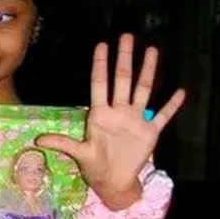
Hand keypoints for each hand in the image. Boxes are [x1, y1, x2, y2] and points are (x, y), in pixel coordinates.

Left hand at [36, 33, 184, 209]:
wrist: (114, 182)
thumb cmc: (95, 165)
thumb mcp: (79, 153)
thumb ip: (63, 143)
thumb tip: (38, 140)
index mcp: (100, 114)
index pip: (100, 84)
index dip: (101, 65)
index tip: (102, 45)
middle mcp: (119, 112)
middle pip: (122, 80)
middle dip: (125, 58)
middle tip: (127, 37)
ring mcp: (136, 120)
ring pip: (144, 90)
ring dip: (148, 71)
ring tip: (152, 51)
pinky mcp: (150, 132)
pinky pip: (163, 115)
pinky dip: (172, 105)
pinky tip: (181, 91)